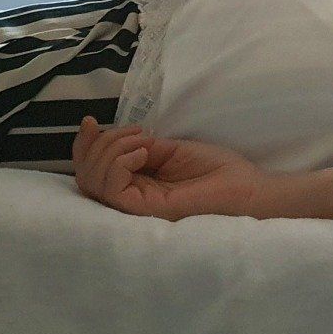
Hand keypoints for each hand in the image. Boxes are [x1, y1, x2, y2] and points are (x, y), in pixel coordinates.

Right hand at [72, 115, 269, 219]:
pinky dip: (119, 163)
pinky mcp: (148, 211)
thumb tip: (112, 136)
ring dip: (110, 150)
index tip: (90, 121)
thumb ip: (141, 146)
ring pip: (94, 182)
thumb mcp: (171, 149)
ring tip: (141, 142)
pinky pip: (113, 190)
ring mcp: (137, 208)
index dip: (84, 145)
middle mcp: (132, 198)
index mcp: (137, 184)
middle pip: (86, 177)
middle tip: (134, 133)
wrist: (248, 188)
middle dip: (99, 144)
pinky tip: (143, 153)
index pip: (92, 171)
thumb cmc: (219, 171)